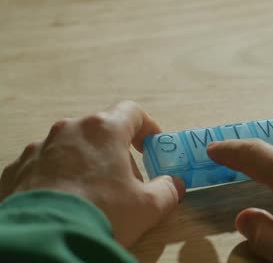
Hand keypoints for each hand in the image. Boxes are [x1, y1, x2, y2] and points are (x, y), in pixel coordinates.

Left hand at [0, 100, 185, 246]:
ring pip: (71, 148)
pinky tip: (66, 203)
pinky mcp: (17, 170)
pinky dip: (58, 178)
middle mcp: (69, 130)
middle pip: (101, 132)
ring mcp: (39, 148)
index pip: (131, 112)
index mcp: (104, 130)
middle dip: (116, 152)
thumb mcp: (148, 206)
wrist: (45, 241)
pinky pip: (44, 166)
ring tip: (93, 196)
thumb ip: (168, 190)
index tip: (151, 145)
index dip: (146, 127)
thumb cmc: (101, 215)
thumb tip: (174, 185)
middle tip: (126, 181)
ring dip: (86, 164)